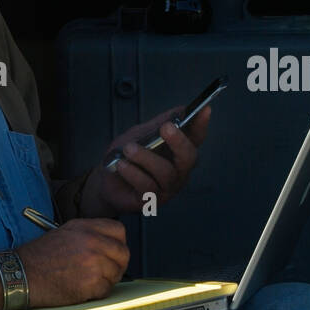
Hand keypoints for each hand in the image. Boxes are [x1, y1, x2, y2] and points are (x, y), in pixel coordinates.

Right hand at [16, 218, 128, 307]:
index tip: (113, 252)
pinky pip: (106, 290)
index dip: (118, 243)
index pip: (119, 231)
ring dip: (106, 280)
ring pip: (116, 273)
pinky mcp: (90, 283)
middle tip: (106, 272)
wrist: (20, 275)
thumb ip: (89, 235)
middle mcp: (92, 242)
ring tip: (88, 281)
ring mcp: (93, 262)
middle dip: (117, 264)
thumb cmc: (38, 257)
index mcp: (85, 227)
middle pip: (123, 253)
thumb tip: (110, 245)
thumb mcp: (65, 233)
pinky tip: (82, 290)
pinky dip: (97, 294)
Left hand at [80, 104, 211, 217]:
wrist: (105, 179)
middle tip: (166, 128)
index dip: (202, 124)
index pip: (196, 137)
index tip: (204, 109)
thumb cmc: (127, 155)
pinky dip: (133, 173)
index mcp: (179, 151)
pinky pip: (147, 186)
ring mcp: (168, 187)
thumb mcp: (141, 133)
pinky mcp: (152, 200)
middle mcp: (179, 170)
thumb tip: (182, 109)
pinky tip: (121, 165)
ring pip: (166, 172)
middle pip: (189, 158)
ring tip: (128, 149)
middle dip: (179, 141)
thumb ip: (160, 123)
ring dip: (146, 158)